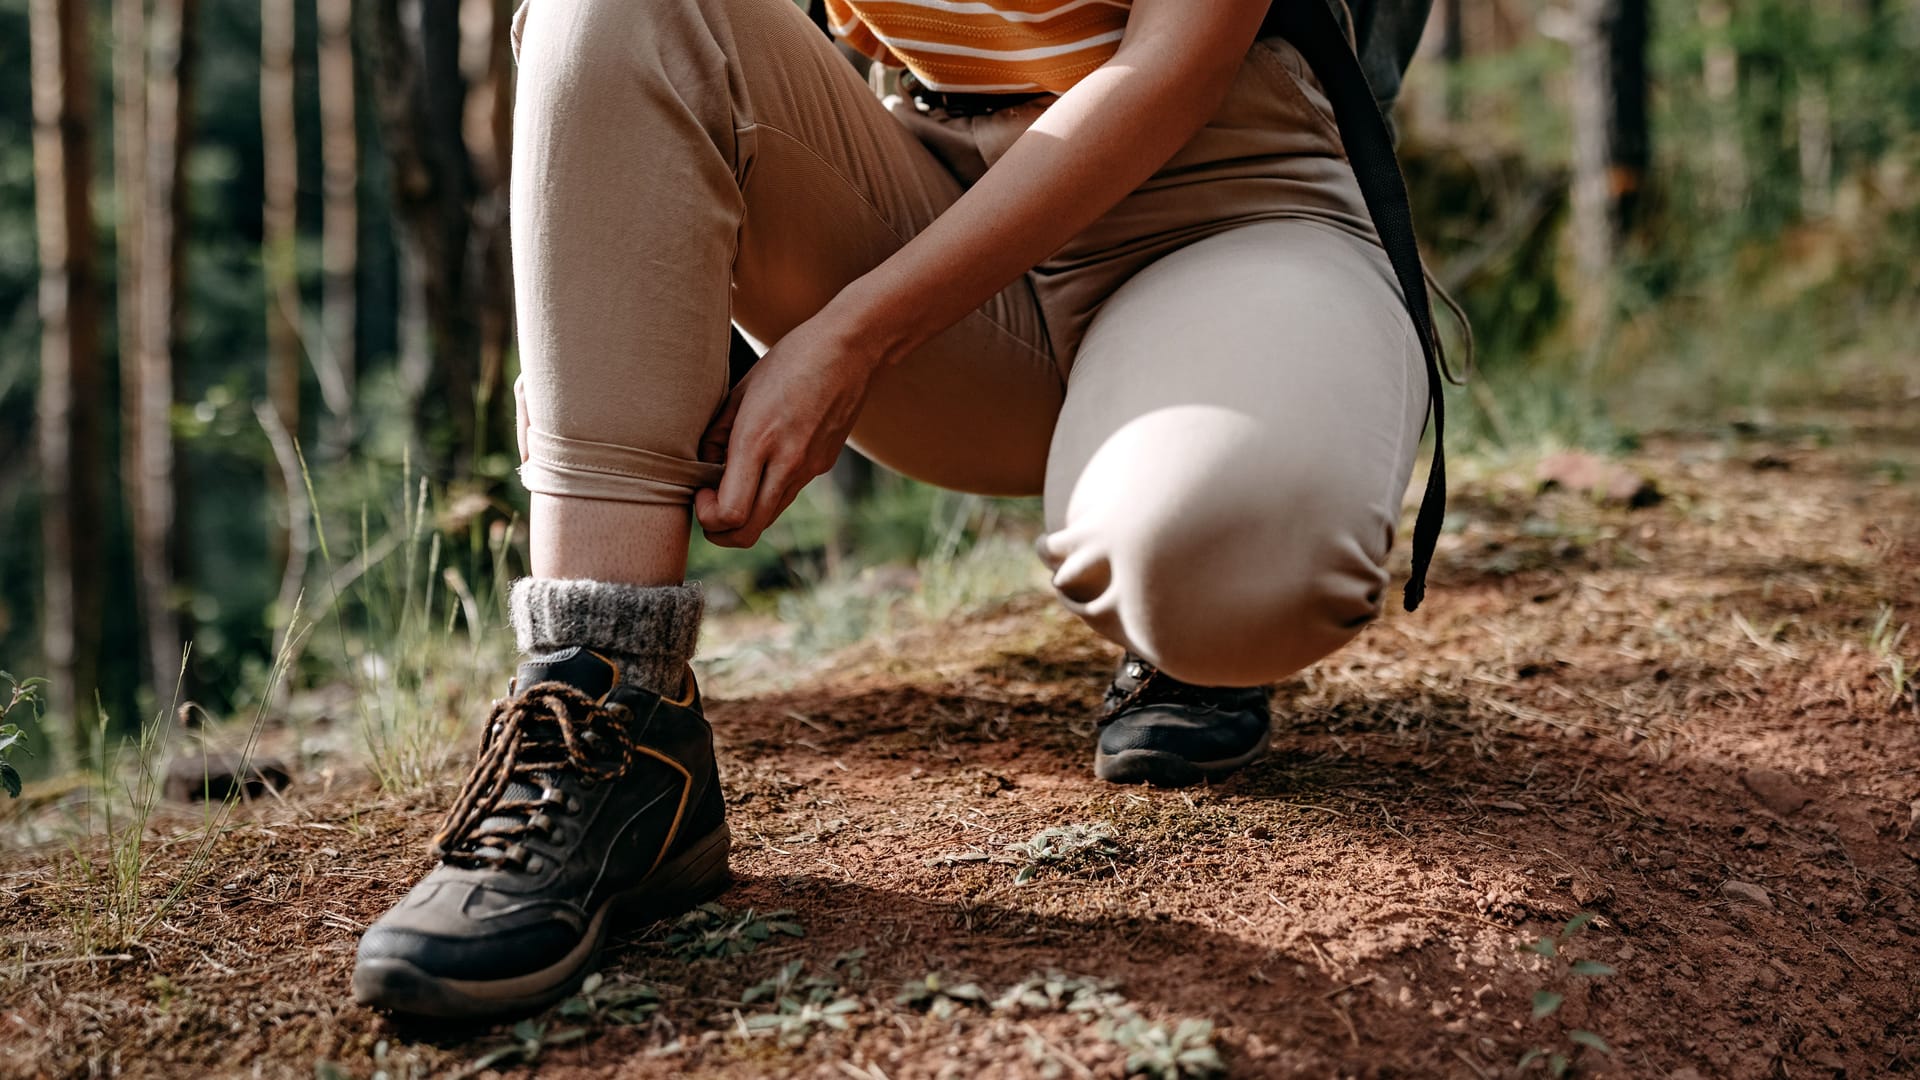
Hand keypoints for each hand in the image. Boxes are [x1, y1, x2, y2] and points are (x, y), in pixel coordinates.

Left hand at [694, 310, 879, 547]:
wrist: (850, 350)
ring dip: (745, 514)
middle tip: (710, 504)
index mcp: (758, 441)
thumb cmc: (789, 360)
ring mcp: (809, 469)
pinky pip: (787, 494)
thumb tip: (705, 468)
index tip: (701, 492)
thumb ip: (716, 435)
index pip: (730, 513)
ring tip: (733, 481)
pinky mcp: (822, 466)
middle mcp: (786, 463)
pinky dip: (767, 492)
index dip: (707, 516)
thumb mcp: (740, 391)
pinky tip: (764, 461)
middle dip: (720, 532)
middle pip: (748, 533)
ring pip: (769, 518)